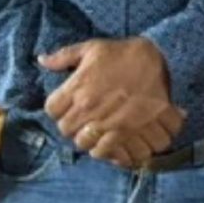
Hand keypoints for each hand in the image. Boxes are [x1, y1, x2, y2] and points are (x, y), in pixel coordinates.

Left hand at [42, 38, 185, 164]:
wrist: (161, 58)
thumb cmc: (124, 53)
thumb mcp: (92, 48)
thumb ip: (64, 56)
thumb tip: (42, 60)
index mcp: (77, 89)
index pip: (52, 110)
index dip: (58, 108)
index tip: (67, 105)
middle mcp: (90, 110)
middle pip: (67, 131)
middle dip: (73, 126)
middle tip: (84, 120)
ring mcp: (110, 124)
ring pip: (88, 146)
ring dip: (92, 141)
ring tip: (99, 134)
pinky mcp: (131, 133)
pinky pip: (113, 154)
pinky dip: (113, 154)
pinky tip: (115, 145)